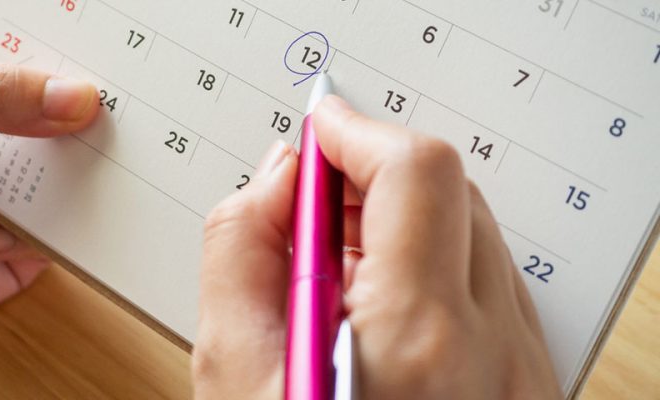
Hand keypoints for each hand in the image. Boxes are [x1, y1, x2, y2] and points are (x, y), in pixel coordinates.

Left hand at [0, 40, 98, 353]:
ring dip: (64, 187)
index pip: (27, 55)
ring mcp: (14, 186)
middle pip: (65, 115)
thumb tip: (75, 96)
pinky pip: (66, 229)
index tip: (102, 70)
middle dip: (84, 126)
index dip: (66, 59)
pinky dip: (36, 237)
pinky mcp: (29, 235)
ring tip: (18, 200)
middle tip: (98, 131)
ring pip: (76, 173)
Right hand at [193, 96, 562, 398]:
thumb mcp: (230, 374)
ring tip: (336, 267)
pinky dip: (429, 265)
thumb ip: (239, 251)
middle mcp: (493, 350)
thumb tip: (278, 180)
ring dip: (400, 221)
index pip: (414, 173)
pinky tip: (377, 307)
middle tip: (313, 203)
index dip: (357, 133)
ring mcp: (522, 368)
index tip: (319, 133)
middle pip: (449, 191)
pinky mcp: (527, 381)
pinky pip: (485, 284)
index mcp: (416, 342)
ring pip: (471, 233)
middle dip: (372, 176)